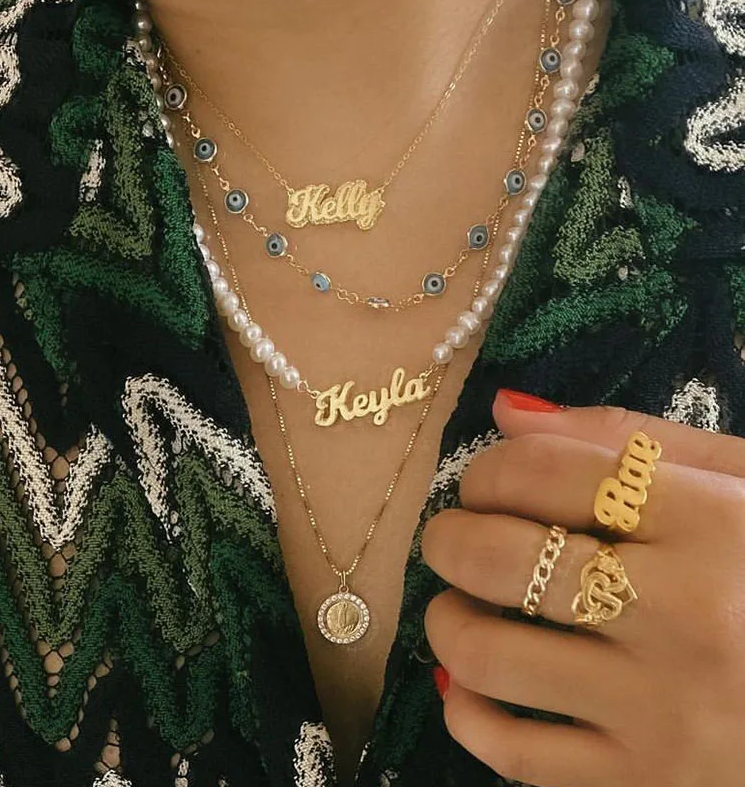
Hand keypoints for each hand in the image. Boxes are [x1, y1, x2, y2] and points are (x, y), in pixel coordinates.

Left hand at [422, 389, 744, 786]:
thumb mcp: (743, 484)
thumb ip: (628, 441)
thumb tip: (506, 412)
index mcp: (711, 523)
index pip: (542, 472)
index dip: (486, 470)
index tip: (485, 484)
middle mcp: (686, 616)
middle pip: (499, 558)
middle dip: (447, 538)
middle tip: (452, 537)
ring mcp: (665, 713)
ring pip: (488, 658)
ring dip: (447, 622)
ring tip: (461, 606)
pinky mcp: (651, 786)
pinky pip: (512, 755)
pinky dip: (466, 714)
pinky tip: (473, 687)